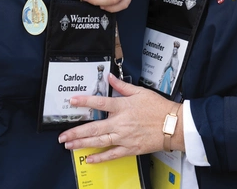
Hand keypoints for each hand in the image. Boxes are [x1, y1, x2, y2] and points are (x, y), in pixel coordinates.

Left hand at [57, 74, 181, 161]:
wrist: (173, 125)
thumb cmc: (159, 108)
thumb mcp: (140, 92)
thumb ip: (122, 86)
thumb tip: (110, 78)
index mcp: (122, 106)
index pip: (99, 102)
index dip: (84, 101)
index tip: (72, 101)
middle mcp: (120, 123)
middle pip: (94, 127)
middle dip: (76, 132)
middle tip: (63, 135)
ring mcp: (124, 137)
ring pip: (99, 142)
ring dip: (82, 144)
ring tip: (69, 146)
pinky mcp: (130, 149)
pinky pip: (111, 154)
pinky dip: (99, 158)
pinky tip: (89, 158)